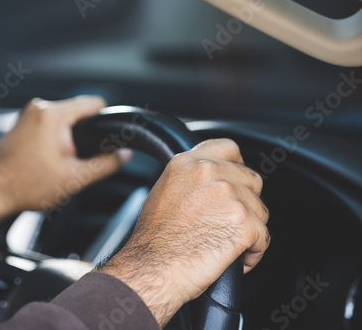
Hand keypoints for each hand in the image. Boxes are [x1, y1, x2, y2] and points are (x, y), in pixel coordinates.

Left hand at [0, 96, 131, 223]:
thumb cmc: (26, 185)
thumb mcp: (75, 178)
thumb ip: (105, 164)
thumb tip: (124, 155)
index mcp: (53, 114)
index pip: (94, 103)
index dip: (106, 121)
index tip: (107, 139)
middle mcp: (38, 108)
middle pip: (78, 112)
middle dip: (84, 135)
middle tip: (78, 160)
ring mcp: (27, 115)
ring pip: (62, 120)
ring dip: (68, 139)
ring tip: (60, 163)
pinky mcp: (21, 124)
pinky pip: (47, 125)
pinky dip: (54, 140)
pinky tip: (48, 161)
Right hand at [100, 139, 269, 327]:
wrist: (153, 268)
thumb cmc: (154, 240)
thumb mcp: (163, 192)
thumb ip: (190, 178)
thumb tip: (210, 183)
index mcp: (187, 162)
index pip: (229, 148)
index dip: (237, 166)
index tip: (237, 180)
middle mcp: (209, 172)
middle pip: (251, 179)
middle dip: (245, 202)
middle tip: (229, 223)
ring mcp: (229, 194)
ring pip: (260, 209)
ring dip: (250, 228)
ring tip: (229, 245)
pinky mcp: (244, 220)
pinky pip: (264, 236)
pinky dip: (254, 251)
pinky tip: (237, 259)